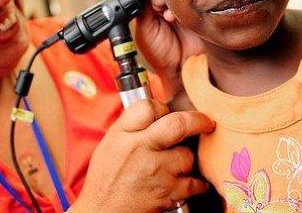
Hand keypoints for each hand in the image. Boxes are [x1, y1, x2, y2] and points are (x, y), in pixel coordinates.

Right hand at [70, 100, 213, 212]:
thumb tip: (157, 112)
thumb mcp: (110, 143)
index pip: (149, 107)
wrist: (102, 212)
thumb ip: (131, 126)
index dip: (161, 107)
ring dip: (186, 159)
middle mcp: (139, 149)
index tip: (165, 113)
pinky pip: (194, 182)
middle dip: (197, 120)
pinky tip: (184, 182)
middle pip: (177, 124)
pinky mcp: (167, 193)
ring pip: (187, 155)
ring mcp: (155, 171)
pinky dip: (194, 183)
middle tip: (206, 122)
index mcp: (122, 134)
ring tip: (175, 164)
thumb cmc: (106, 178)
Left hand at [129, 0, 204, 96]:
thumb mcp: (144, 29)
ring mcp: (180, 4)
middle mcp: (164, 1)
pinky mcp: (194, 8)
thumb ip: (140, 7)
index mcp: (148, 5)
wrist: (181, 69)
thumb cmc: (160, 53)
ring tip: (164, 15)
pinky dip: (179, 5)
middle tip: (155, 6)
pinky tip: (174, 18)